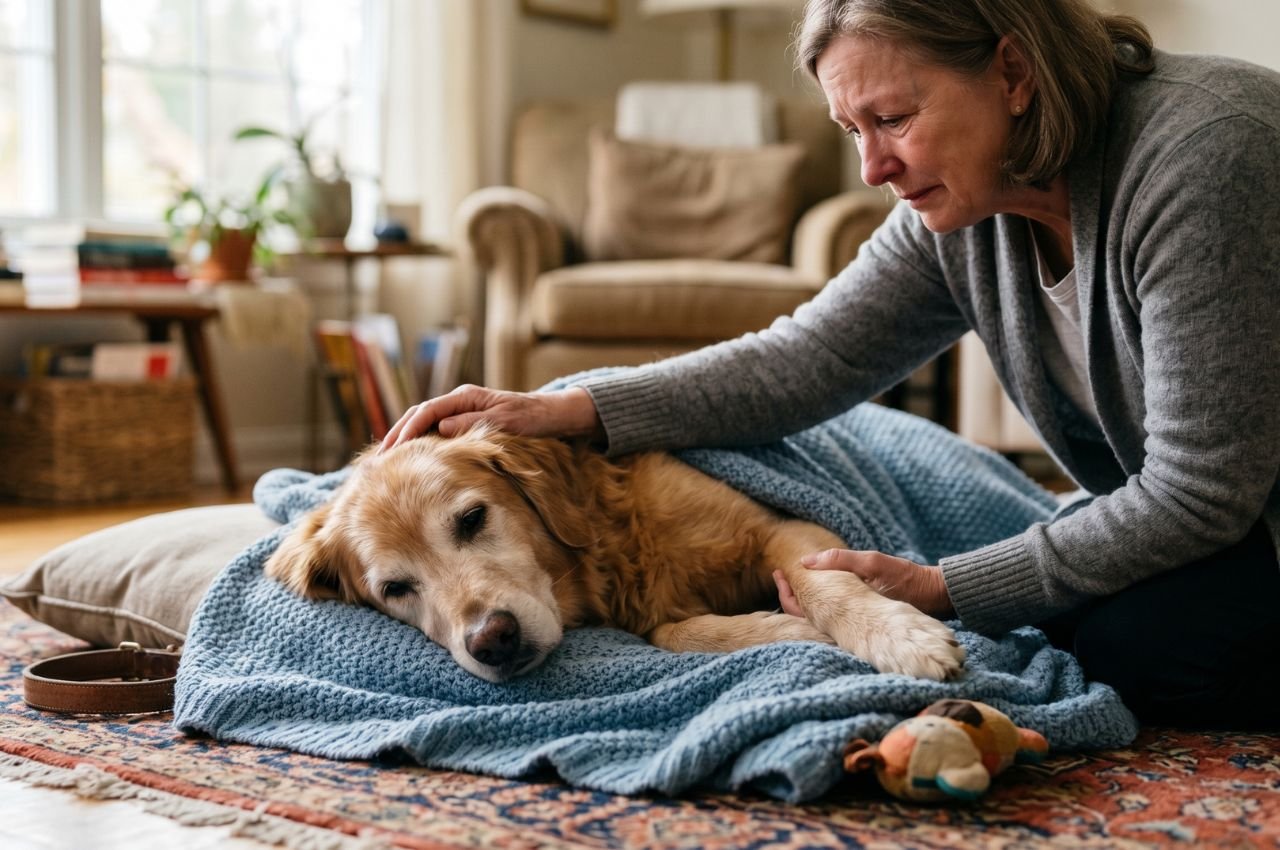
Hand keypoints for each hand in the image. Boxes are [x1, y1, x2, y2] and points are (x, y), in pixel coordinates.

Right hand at [379, 385, 602, 451]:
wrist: (552, 416)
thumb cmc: (532, 418)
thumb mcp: (506, 421)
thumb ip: (473, 423)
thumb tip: (441, 427)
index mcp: (466, 398)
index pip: (427, 410)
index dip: (408, 429)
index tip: (394, 449)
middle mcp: (459, 402)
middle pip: (418, 415)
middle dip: (396, 435)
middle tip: (377, 459)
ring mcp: (460, 413)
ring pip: (424, 423)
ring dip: (404, 440)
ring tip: (385, 461)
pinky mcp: (464, 425)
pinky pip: (435, 432)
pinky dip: (419, 444)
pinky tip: (410, 460)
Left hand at [772, 549, 955, 618]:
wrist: (933, 593)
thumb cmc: (904, 577)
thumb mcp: (874, 562)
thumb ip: (841, 560)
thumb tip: (806, 561)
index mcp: (843, 612)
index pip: (802, 610)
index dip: (785, 594)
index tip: (778, 574)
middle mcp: (845, 623)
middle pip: (805, 614)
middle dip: (789, 595)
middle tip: (778, 574)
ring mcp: (851, 622)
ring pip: (817, 614)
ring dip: (802, 597)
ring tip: (791, 577)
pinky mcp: (859, 618)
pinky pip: (831, 612)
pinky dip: (819, 599)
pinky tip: (815, 585)